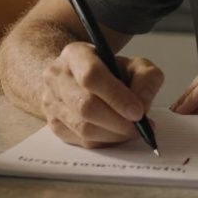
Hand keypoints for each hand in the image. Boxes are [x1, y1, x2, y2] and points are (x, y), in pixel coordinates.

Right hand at [39, 42, 163, 147]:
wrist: (77, 77)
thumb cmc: (108, 70)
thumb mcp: (132, 64)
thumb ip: (146, 78)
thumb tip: (143, 104)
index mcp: (75, 55)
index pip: (92, 76)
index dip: (116, 96)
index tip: (138, 112)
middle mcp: (57, 77)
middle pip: (85, 106)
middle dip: (117, 122)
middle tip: (139, 127)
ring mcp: (51, 102)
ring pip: (83, 128)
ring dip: (113, 134)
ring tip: (131, 131)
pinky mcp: (54, 124)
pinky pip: (81, 141)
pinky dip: (104, 142)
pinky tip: (117, 135)